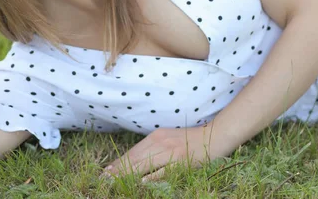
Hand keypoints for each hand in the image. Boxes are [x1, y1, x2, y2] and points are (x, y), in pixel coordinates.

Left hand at [101, 121, 229, 182]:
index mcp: (156, 136)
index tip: (106, 171)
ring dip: (128, 174)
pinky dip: (150, 176)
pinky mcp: (180, 161)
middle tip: (104, 179)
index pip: (133, 151)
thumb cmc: (190, 141)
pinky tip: (140, 182)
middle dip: (118, 170)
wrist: (213, 136)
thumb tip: (137, 160)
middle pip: (135, 158)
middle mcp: (161, 142)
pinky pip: (162, 170)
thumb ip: (154, 147)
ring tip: (114, 182)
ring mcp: (170, 151)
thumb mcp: (169, 139)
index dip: (118, 162)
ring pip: (144, 164)